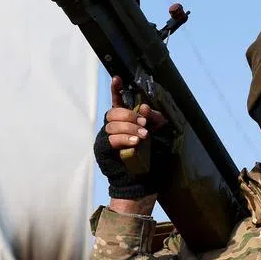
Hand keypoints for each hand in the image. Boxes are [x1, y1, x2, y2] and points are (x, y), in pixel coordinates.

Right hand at [93, 77, 168, 202]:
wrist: (141, 180)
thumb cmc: (149, 158)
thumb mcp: (157, 136)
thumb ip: (154, 121)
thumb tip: (146, 109)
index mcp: (123, 121)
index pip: (117, 102)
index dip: (116, 90)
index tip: (117, 78)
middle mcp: (112, 127)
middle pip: (114, 112)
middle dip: (130, 115)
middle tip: (143, 124)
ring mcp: (105, 138)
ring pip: (113, 125)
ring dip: (130, 129)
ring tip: (143, 137)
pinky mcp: (103, 150)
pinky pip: (111, 139)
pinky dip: (124, 139)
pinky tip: (135, 142)